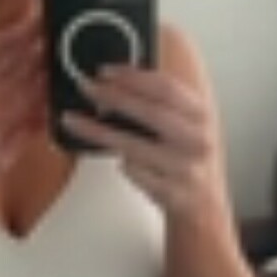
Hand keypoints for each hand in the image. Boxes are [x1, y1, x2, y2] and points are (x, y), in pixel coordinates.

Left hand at [62, 62, 215, 217]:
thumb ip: (160, 103)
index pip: (166, 87)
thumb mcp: (185, 124)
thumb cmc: (186, 158)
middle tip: (86, 88)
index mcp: (201, 115)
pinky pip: (134, 172)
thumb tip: (116, 82)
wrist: (203, 205)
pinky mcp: (171, 192)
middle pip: (150, 112)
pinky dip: (123, 164)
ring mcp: (185, 168)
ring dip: (98, 131)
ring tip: (73, 120)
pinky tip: (120, 161)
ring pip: (133, 146)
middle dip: (113, 97)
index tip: (105, 71)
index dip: (133, 76)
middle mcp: (197, 140)